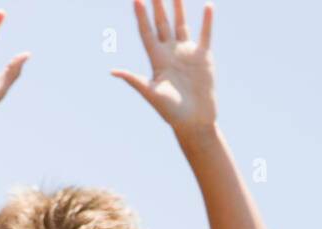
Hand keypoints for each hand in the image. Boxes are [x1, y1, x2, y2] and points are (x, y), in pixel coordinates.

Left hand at [113, 0, 216, 131]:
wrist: (195, 122)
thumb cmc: (171, 112)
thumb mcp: (152, 95)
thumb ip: (135, 80)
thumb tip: (113, 72)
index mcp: (157, 60)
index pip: (147, 32)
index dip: (141, 16)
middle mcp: (170, 52)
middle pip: (162, 23)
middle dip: (158, 5)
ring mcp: (187, 53)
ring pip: (181, 24)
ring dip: (178, 7)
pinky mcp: (203, 58)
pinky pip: (205, 35)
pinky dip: (207, 22)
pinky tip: (208, 7)